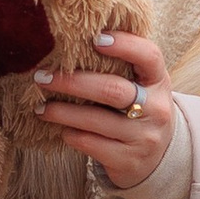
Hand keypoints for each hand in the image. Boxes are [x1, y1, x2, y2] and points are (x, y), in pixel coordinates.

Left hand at [34, 29, 175, 191]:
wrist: (158, 158)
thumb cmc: (139, 110)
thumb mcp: (142, 85)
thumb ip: (122, 64)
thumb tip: (75, 37)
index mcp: (159, 81)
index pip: (149, 57)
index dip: (125, 45)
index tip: (95, 39)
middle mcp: (156, 109)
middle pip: (112, 90)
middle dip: (72, 82)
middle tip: (42, 76)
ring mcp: (144, 137)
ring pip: (96, 120)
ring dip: (62, 112)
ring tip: (40, 107)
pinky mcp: (128, 161)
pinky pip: (91, 144)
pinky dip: (71, 134)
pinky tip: (61, 129)